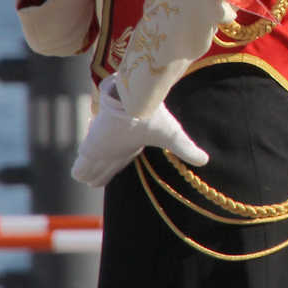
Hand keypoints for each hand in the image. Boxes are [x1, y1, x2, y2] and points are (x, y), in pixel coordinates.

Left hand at [71, 75, 208, 186]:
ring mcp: (100, 147)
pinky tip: (81, 177)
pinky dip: (82, 172)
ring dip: (88, 172)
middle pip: (102, 164)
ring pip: (89, 166)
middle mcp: (114, 145)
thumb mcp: (172, 136)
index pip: (119, 158)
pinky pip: (81, 167)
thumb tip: (205, 160)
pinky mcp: (90, 148)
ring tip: (85, 178)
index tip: (111, 174)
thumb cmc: (153, 118)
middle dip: (99, 171)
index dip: (114, 166)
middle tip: (94, 181)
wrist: (136, 105)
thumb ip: (186, 149)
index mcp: (129, 142)